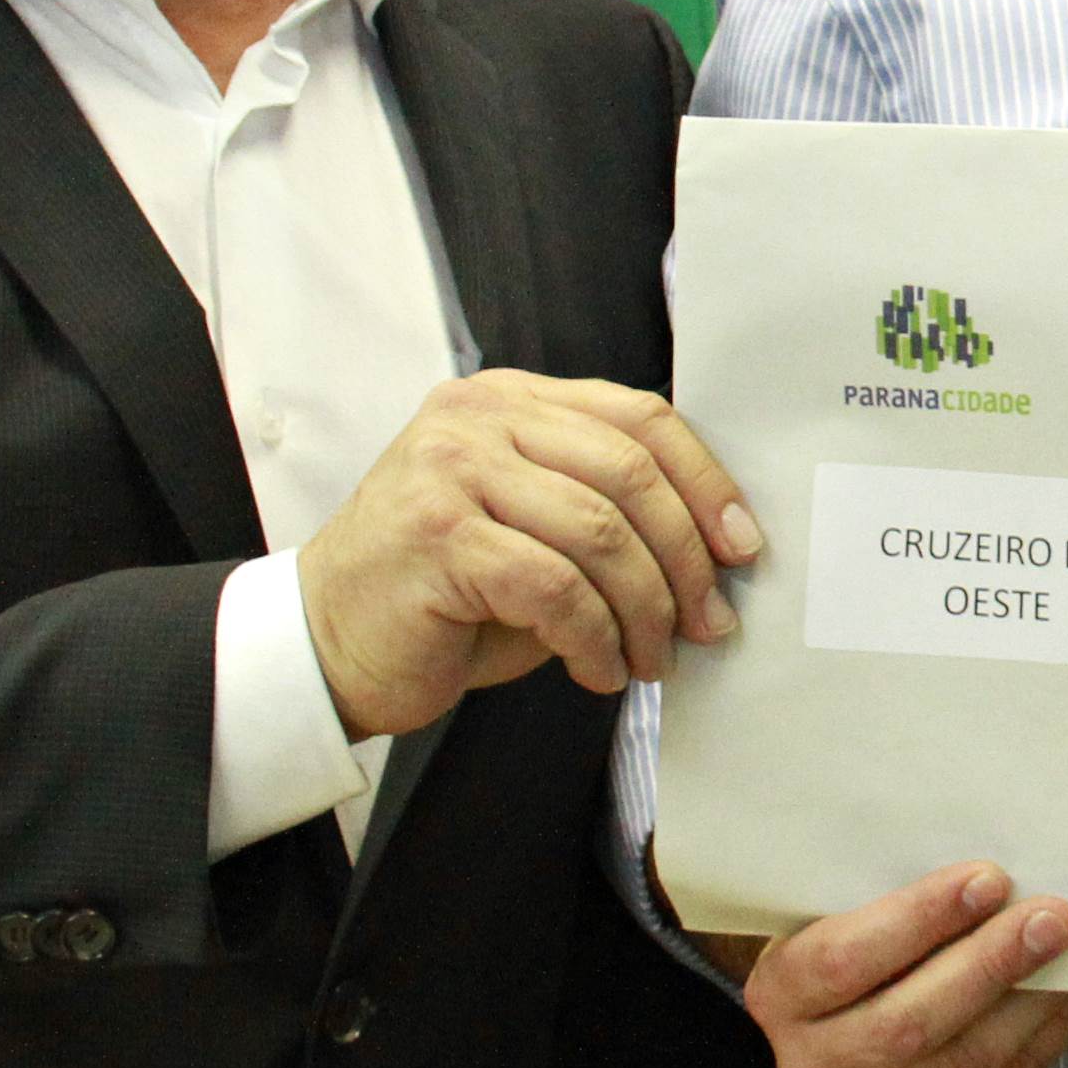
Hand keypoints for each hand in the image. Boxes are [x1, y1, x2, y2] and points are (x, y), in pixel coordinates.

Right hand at [297, 375, 759, 735]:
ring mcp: (452, 470)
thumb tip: (719, 551)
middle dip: (686, 558)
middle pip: (630, 472)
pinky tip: (599, 669)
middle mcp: (479, 418)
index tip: (742, 547)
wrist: (326, 642)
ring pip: (600, 531)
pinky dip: (594, 637)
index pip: (640, 417)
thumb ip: (605, 512)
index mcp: (512, 398)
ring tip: (653, 658)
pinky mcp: (439, 536)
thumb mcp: (531, 528)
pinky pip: (554, 587)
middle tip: (710, 623)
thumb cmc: (442, 594)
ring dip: (644, 609)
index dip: (706, 482)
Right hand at [740, 864, 1067, 1067]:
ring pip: (963, 1064)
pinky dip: (1048, 1032)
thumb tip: (991, 865)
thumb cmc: (857, 934)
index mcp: (781, 995)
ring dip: (1030, 1001)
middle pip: (908, 1024)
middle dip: (989, 964)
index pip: (844, 960)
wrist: (848, 1014)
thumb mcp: (843, 906)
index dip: (919, 920)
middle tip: (1051, 914)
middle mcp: (815, 1065)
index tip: (988, 877)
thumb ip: (889, 889)